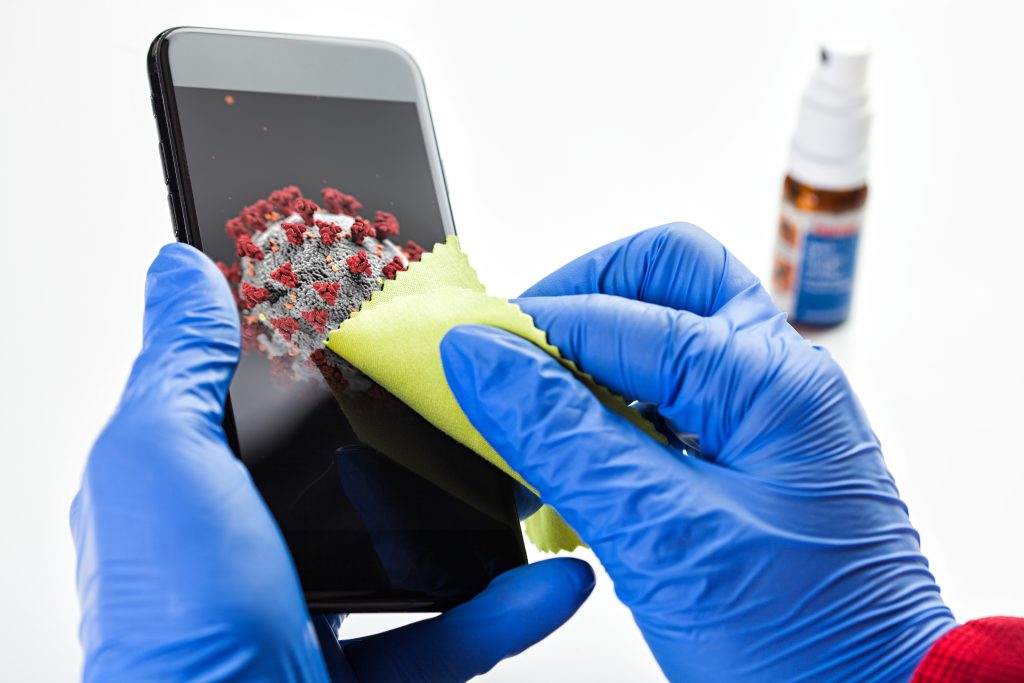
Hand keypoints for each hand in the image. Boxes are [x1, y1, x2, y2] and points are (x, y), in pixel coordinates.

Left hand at [70, 243, 593, 681]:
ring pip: (413, 546)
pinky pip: (450, 635)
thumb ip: (176, 367)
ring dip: (483, 518)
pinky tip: (552, 584)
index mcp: (197, 489)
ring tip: (533, 471)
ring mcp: (309, 608)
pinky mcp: (364, 670)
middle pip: (351, 466)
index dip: (317, 353)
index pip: (264, 397)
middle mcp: (248, 546)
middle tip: (482, 390)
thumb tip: (179, 273)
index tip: (385, 314)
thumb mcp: (164, 464)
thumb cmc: (173, 630)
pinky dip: (506, 611)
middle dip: (420, 430)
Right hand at [440, 223, 955, 681]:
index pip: (614, 315)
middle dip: (577, 299)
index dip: (524, 329)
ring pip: (663, 329)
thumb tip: (479, 354)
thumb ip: (561, 435)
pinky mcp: (750, 450)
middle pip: (662, 275)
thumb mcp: (659, 534)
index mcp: (766, 380)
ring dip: (590, 359)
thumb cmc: (799, 640)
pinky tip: (578, 465)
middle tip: (514, 353)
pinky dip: (612, 410)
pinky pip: (670, 393)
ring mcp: (766, 410)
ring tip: (538, 421)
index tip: (459, 355)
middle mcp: (774, 375)